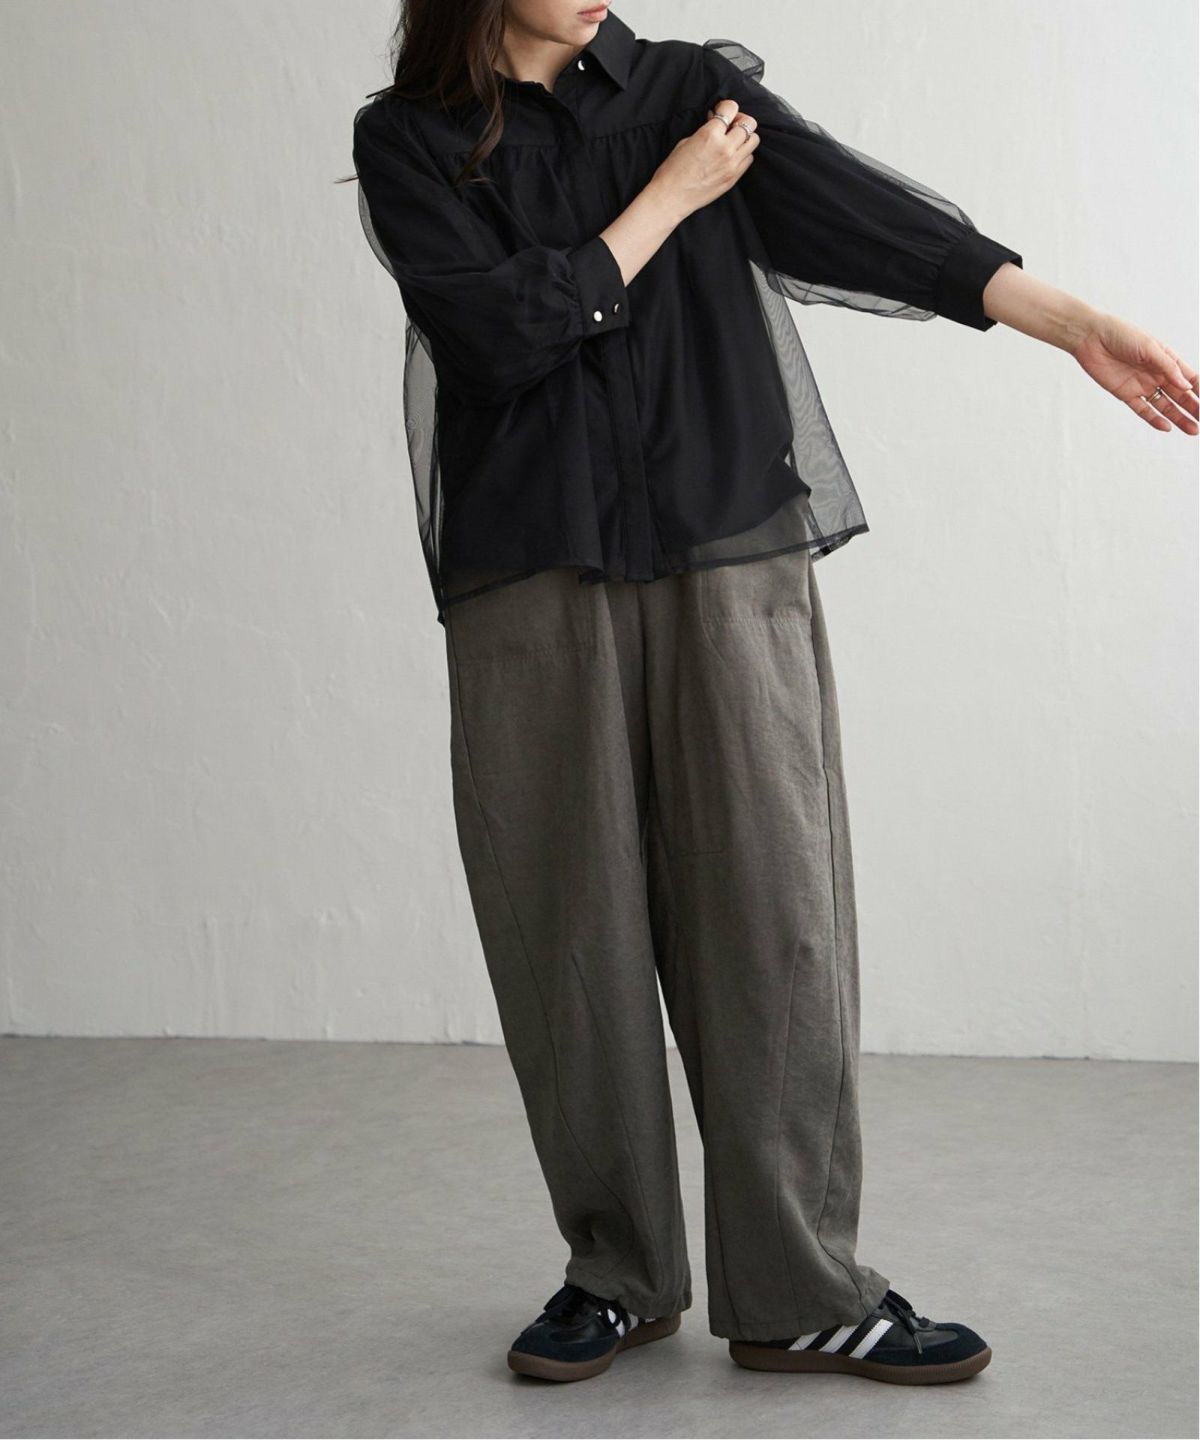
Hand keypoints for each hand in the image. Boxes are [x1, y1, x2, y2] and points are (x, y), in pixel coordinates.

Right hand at [651, 100, 759, 221]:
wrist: (671, 197)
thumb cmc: (673, 170)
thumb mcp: (686, 141)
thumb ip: (706, 130)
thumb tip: (715, 121)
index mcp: (710, 134)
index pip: (731, 108)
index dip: (727, 107)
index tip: (722, 111)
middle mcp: (725, 148)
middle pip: (749, 123)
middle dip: (740, 120)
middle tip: (731, 126)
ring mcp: (732, 164)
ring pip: (754, 141)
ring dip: (745, 137)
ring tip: (733, 141)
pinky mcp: (733, 177)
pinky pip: (749, 159)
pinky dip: (744, 154)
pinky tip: (732, 156)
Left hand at [1069, 314, 1197, 434]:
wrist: (1091, 339)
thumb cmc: (1122, 335)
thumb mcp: (1149, 348)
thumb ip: (1168, 367)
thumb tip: (1187, 386)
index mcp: (1167, 360)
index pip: (1190, 378)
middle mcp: (1157, 374)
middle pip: (1180, 395)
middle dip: (1193, 408)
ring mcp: (1142, 385)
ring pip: (1165, 406)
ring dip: (1179, 418)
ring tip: (1192, 430)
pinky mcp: (1126, 394)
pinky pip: (1142, 410)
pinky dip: (1154, 419)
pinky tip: (1167, 427)